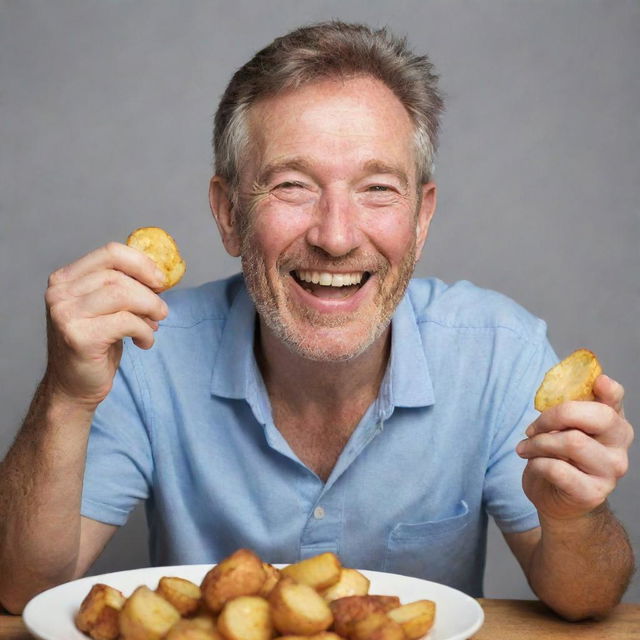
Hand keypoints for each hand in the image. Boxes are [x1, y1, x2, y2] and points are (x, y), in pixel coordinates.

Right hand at [44, 242, 168, 406]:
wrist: (74, 387)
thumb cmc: (96, 345)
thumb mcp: (107, 309)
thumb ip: (123, 287)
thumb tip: (160, 276)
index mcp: (65, 279)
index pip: (110, 252)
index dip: (142, 263)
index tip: (161, 280)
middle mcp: (60, 293)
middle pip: (118, 275)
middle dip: (149, 293)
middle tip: (161, 311)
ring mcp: (65, 314)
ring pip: (123, 294)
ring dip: (150, 309)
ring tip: (155, 325)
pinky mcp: (79, 336)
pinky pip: (126, 321)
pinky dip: (144, 331)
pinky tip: (144, 342)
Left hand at [516, 375, 633, 521]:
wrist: (559, 502)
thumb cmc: (559, 458)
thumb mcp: (561, 431)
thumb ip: (565, 411)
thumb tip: (551, 391)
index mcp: (612, 422)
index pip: (616, 400)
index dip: (610, 389)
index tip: (598, 382)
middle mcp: (618, 444)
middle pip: (597, 417)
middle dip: (554, 416)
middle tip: (532, 428)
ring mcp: (610, 470)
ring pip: (572, 442)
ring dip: (538, 443)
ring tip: (525, 448)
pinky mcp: (593, 492)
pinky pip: (558, 469)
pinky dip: (537, 463)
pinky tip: (533, 464)